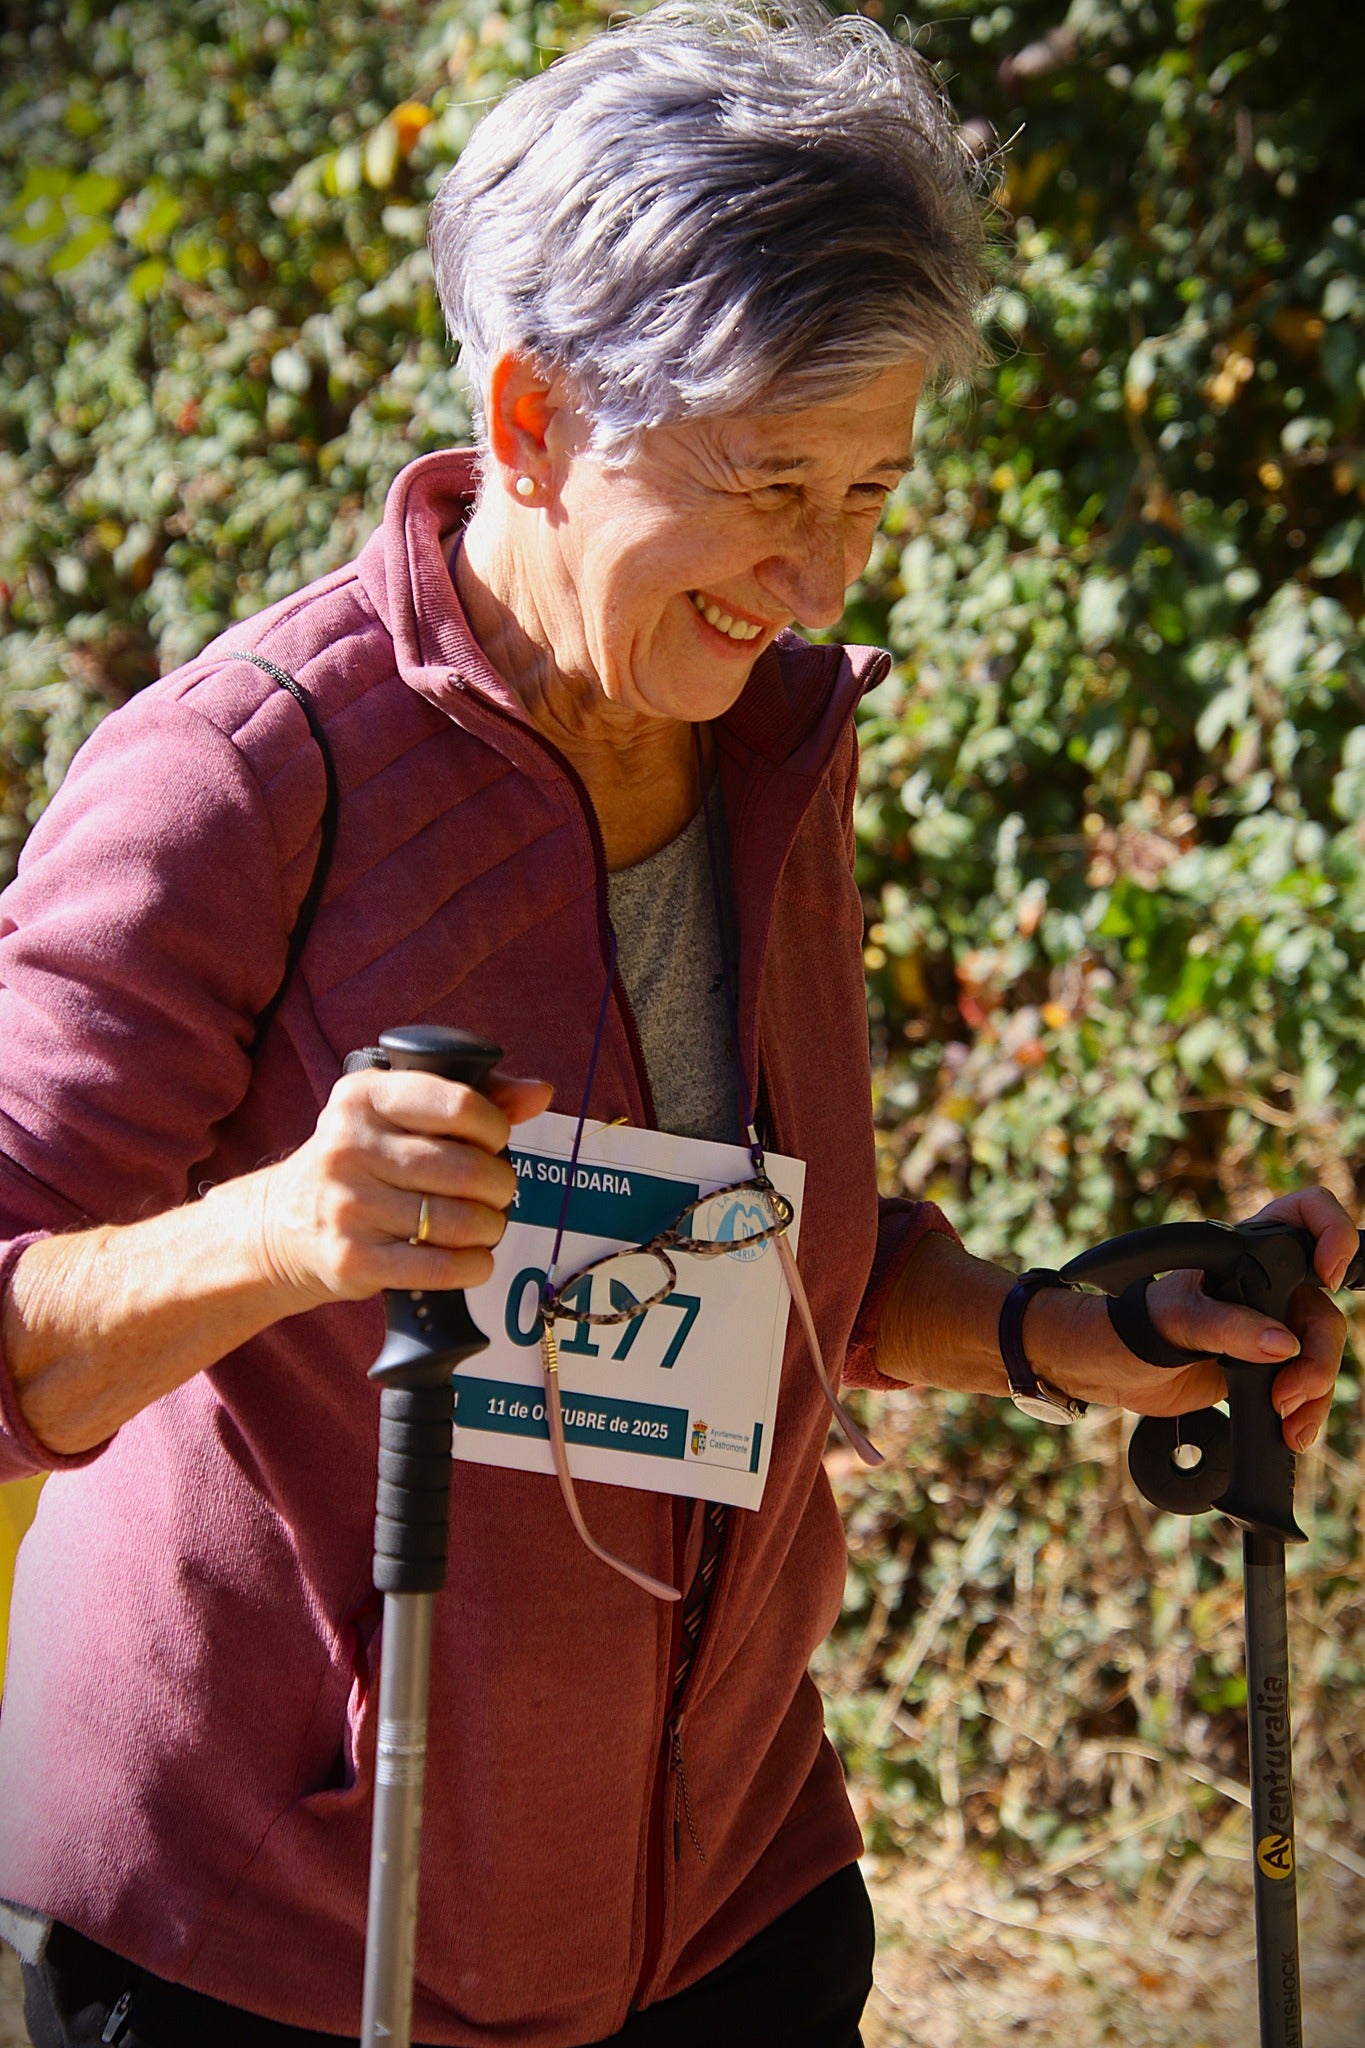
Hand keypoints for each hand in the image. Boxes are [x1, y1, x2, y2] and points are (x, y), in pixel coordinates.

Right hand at [254, 1065, 552, 1307]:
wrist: (283, 1225)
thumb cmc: (361, 1161)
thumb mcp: (398, 1113)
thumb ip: (472, 1095)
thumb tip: (538, 1093)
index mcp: (364, 1096)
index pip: (458, 1104)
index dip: (494, 1127)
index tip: (495, 1141)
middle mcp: (349, 1146)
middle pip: (465, 1168)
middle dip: (500, 1184)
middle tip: (498, 1190)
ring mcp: (347, 1205)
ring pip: (458, 1220)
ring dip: (491, 1227)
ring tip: (487, 1223)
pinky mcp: (352, 1258)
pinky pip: (437, 1267)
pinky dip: (472, 1266)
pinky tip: (476, 1259)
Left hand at [1034, 1187, 1354, 1451]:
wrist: (1109, 1372)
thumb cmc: (1129, 1326)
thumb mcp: (1174, 1321)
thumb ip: (1226, 1328)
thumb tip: (1281, 1344)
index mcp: (1244, 1251)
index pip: (1305, 1215)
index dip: (1332, 1233)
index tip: (1327, 1278)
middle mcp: (1265, 1284)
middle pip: (1323, 1306)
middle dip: (1317, 1354)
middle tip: (1288, 1391)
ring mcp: (1268, 1325)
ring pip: (1319, 1350)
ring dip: (1313, 1390)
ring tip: (1286, 1417)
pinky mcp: (1266, 1366)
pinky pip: (1305, 1385)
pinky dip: (1306, 1410)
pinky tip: (1292, 1429)